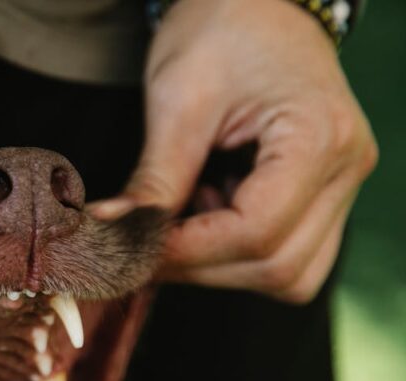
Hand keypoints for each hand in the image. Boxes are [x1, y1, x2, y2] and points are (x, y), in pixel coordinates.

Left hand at [90, 0, 376, 303]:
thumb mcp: (178, 100)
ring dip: (220, 266)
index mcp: (321, 137)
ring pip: (289, 273)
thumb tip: (112, 235)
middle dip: (201, 267)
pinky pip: (288, 254)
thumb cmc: (222, 31)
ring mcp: (342, 185)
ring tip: (179, 220)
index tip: (132, 249)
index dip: (188, 252)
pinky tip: (204, 213)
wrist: (256, 2)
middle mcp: (347, 169)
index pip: (256, 232)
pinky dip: (237, 252)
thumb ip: (154, 179)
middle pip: (278, 266)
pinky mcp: (324, 194)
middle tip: (142, 247)